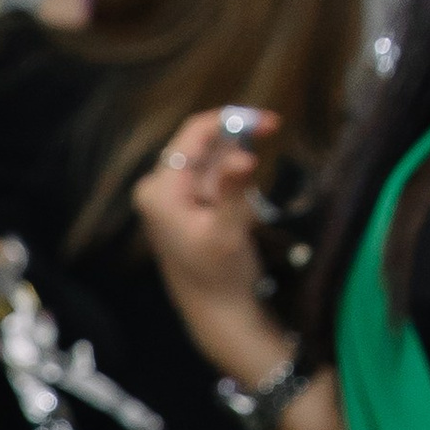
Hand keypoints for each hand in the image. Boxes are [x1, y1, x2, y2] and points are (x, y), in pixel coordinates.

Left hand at [133, 107, 271, 321]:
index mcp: (160, 190)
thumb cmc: (220, 275)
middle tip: (253, 193)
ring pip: (212, 161)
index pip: (194, 133)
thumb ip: (232, 190)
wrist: (215, 309)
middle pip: (204, 145)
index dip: (233, 120)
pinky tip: (235, 220)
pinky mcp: (181, 201)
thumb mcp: (229, 232)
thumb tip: (242, 156)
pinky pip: (211, 177)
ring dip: (235, 180)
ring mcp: (167, 193)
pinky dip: (230, 189)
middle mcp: (156, 186)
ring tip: (240, 219)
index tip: (272, 124)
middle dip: (236, 160)